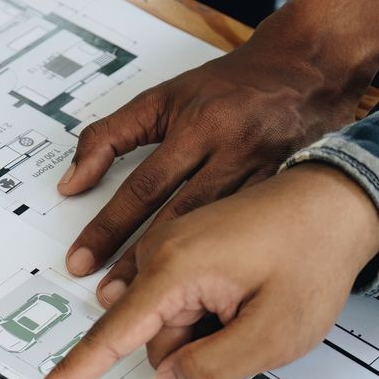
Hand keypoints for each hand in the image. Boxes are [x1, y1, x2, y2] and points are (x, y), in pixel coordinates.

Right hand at [27, 164, 378, 378]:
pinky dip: (213, 308)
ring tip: (259, 301)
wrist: (339, 199)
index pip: (112, 334)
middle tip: (253, 326)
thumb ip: (213, 365)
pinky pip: (185, 298)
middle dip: (195, 348)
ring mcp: (175, 245)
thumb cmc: (313, 255)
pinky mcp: (189, 245)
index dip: (75, 372)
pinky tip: (251, 291)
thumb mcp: (274, 332)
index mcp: (175, 268)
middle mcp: (164, 250)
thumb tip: (166, 378)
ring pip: (172, 320)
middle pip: (153, 335)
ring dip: (209, 328)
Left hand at [59, 29, 365, 301]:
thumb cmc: (231, 83)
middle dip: (140, 263)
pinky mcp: (286, 191)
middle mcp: (231, 151)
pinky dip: (227, 265)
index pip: (144, 185)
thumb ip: (110, 136)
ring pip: (217, 233)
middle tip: (110, 300)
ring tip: (151, 310)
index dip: (108, 226)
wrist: (307, 68)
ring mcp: (264, 175)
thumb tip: (70, 182)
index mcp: (198, 125)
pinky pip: (252, 234)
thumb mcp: (163, 96)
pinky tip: (208, 294)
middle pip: (178, 217)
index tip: (81, 260)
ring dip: (182, 275)